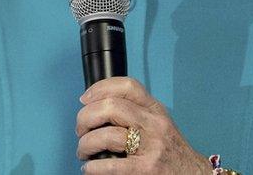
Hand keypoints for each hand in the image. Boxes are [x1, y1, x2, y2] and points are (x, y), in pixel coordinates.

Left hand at [76, 77, 207, 173]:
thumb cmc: (172, 153)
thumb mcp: (159, 124)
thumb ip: (136, 113)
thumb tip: (98, 109)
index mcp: (155, 110)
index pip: (127, 86)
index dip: (100, 88)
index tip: (85, 98)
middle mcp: (154, 124)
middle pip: (112, 107)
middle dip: (86, 117)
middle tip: (81, 130)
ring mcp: (151, 147)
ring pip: (108, 135)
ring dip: (86, 144)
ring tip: (84, 152)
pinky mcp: (146, 170)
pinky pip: (111, 165)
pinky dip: (93, 167)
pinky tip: (90, 168)